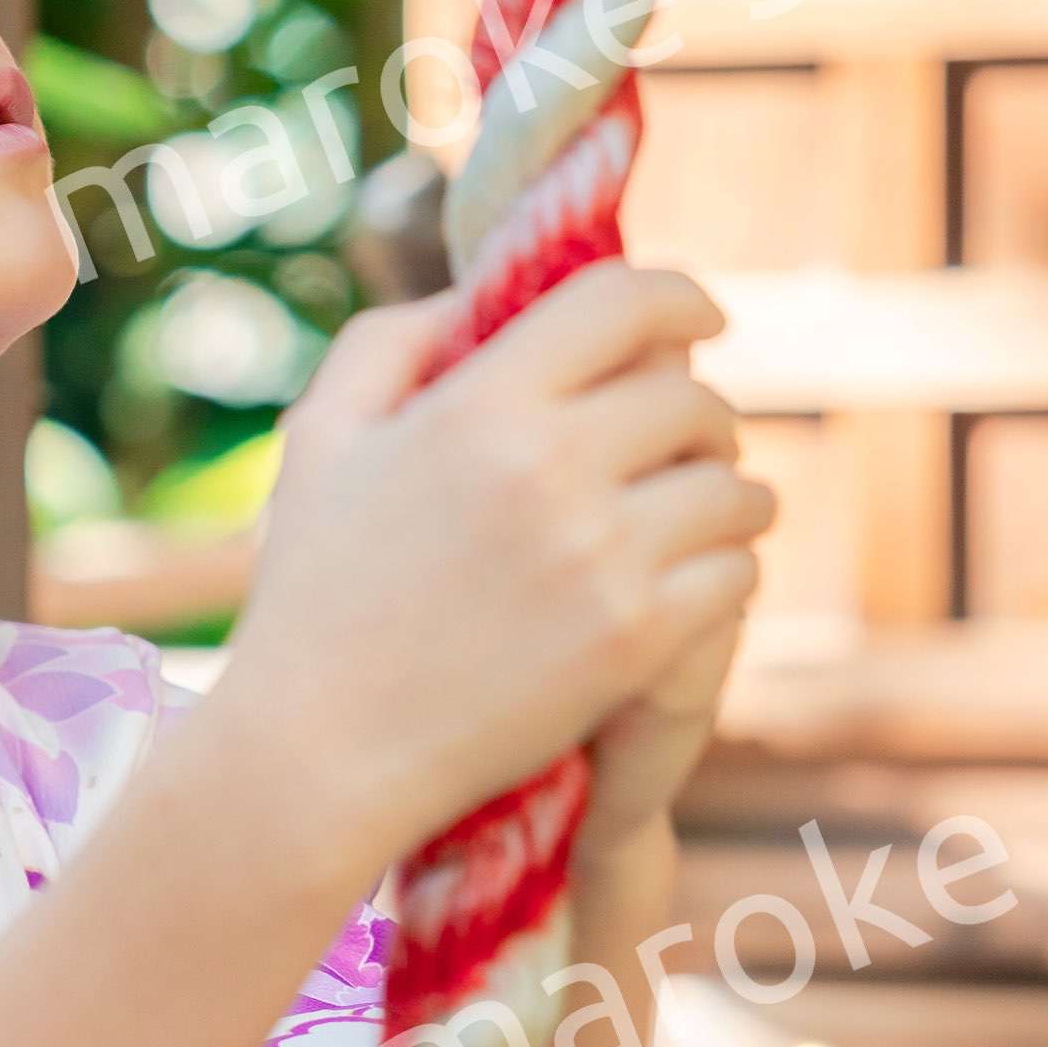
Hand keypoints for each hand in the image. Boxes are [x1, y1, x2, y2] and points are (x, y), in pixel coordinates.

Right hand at [203, 263, 773, 880]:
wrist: (318, 753)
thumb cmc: (311, 594)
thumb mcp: (322, 439)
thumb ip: (390, 342)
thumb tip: (476, 293)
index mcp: (479, 404)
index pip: (626, 302)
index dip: (682, 299)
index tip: (701, 322)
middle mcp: (551, 466)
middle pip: (695, 399)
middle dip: (704, 416)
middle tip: (690, 445)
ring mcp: (601, 557)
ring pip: (735, 492)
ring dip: (730, 497)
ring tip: (708, 516)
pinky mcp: (635, 639)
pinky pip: (736, 575)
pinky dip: (727, 573)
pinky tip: (696, 582)